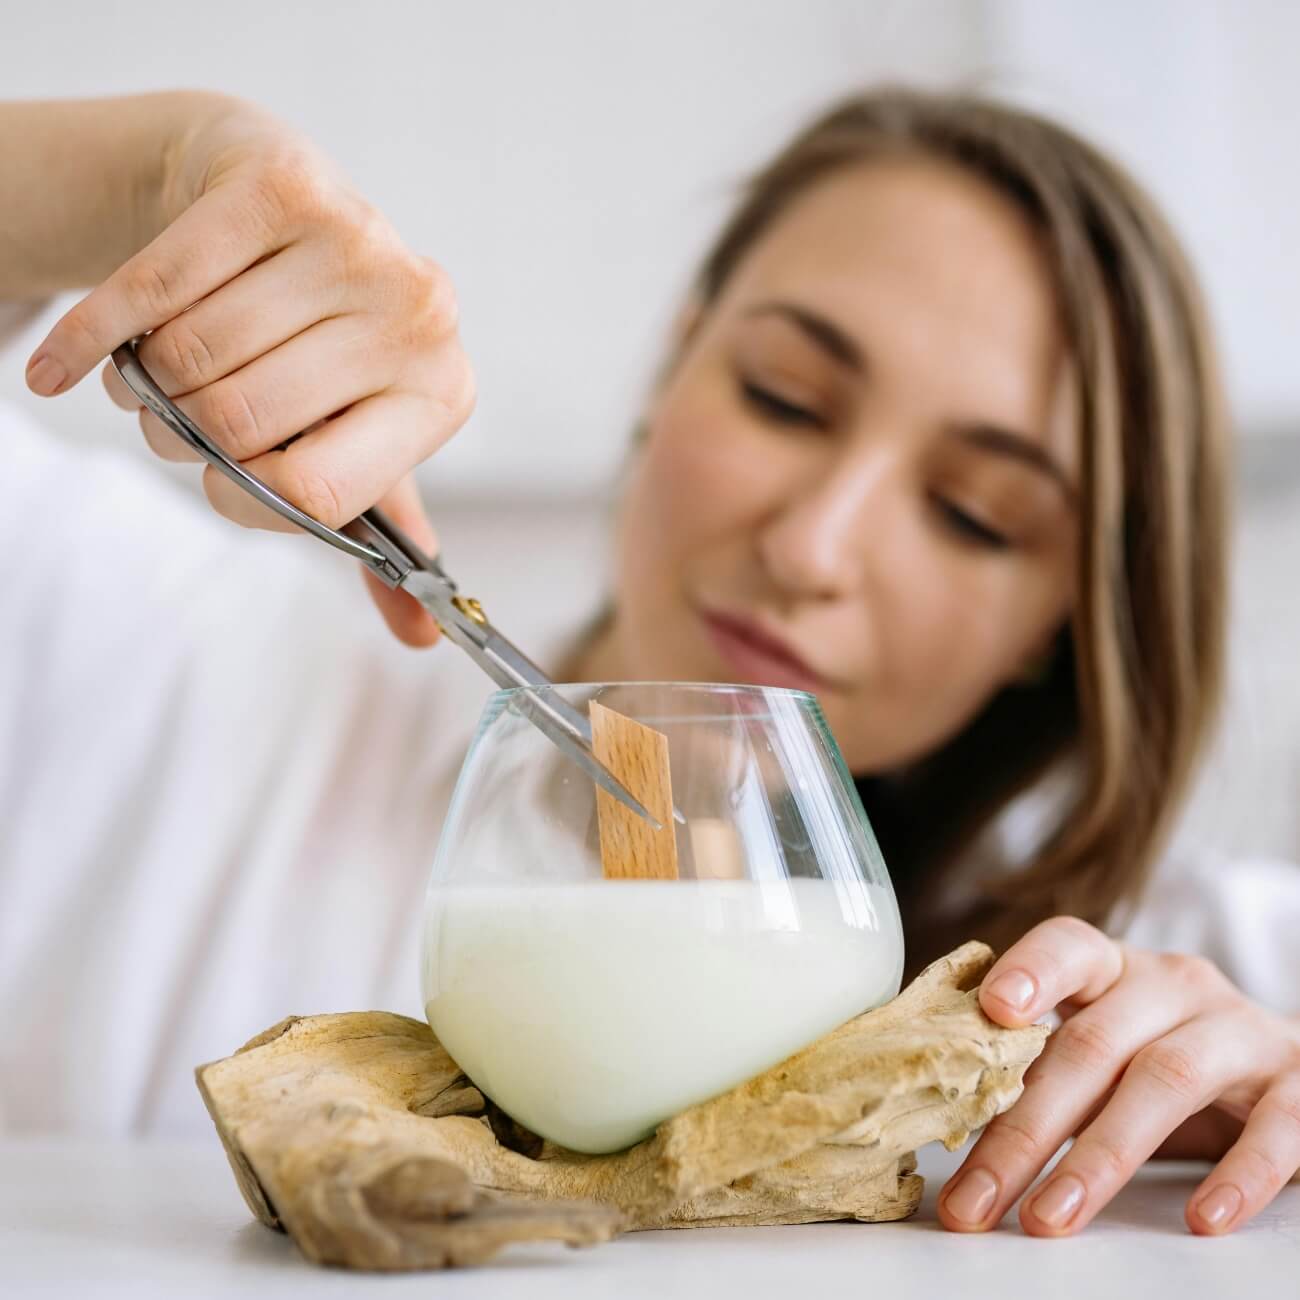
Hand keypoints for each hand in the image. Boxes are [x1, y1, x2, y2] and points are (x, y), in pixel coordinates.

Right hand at [24, 96, 471, 646]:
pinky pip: (153, 287)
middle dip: (182, 439)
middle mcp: (417, 319)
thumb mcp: (364, 433)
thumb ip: (381, 533)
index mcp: (439, 395)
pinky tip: (68, 364)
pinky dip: (92, 338)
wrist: (289, 203)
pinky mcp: (283, 185)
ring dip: (143, 386)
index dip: (242, 502)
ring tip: (151, 377)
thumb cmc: (325, 340)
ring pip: (190, 357)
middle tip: (173, 423)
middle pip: (239, 423)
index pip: (315, 493)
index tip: (219, 483)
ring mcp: (357, 244)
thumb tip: (421, 640)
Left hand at [937, 916, 1299, 1235]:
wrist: (1285, 1075)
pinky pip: (1275, 1127)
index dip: (1032, 968)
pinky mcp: (1297, 1084)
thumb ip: (1045, 1067)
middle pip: (1093, 1044)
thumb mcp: (1107, 1048)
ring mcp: (1239, 1031)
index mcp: (1116, 971)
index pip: (1070, 946)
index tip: (993, 1008)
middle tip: (976, 1196)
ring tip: (1051, 1217)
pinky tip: (1203, 1218)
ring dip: (1102, 1155)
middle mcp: (1174, 987)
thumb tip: (949, 1121)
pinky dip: (1239, 1174)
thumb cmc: (1166, 1060)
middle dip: (1026, 1127)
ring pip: (1166, 1081)